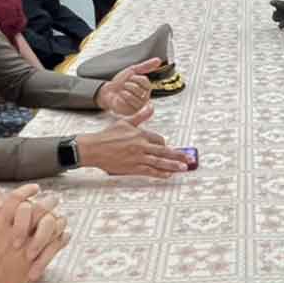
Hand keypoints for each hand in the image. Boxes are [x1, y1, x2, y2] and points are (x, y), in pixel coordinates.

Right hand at [0, 186, 68, 282]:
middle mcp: (14, 234)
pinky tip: (63, 235)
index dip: (27, 191)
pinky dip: (61, 239)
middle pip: (38, 209)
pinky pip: (53, 248)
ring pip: (49, 226)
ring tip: (59, 216)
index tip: (35, 188)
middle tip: (53, 200)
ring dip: (56, 219)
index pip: (17, 200)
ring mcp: (25, 250)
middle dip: (48, 202)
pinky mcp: (32, 265)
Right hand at [75, 104, 189, 176]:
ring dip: (173, 165)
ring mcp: (138, 158)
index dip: (163, 144)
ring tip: (183, 168)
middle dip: (178, 155)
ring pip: (159, 162)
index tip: (166, 147)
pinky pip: (150, 171)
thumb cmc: (107, 135)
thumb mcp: (125, 122)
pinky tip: (167, 175)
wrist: (94, 148)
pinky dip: (159, 173)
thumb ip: (140, 116)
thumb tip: (151, 107)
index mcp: (140, 134)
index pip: (159, 139)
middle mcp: (141, 146)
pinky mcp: (133, 168)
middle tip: (189, 159)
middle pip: (164, 151)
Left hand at [97, 57, 158, 115]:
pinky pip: (129, 101)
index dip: (134, 78)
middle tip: (124, 86)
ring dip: (124, 91)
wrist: (108, 92)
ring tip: (122, 92)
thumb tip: (158, 60)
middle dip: (128, 85)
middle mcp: (145, 97)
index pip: (145, 81)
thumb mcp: (133, 71)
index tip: (129, 78)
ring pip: (134, 95)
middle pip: (139, 88)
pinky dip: (122, 97)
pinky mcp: (133, 111)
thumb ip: (146, 66)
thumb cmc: (120, 83)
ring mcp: (139, 105)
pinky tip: (121, 98)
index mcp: (146, 88)